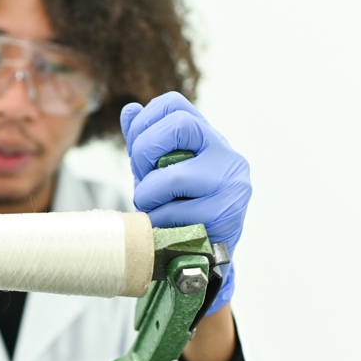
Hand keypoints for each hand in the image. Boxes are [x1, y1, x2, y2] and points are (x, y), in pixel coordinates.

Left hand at [120, 92, 250, 313]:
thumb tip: (129, 110)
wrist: (203, 256)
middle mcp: (226, 154)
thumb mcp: (158, 172)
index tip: (136, 150)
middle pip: (177, 127)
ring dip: (148, 196)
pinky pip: (175, 213)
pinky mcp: (227, 214)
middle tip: (142, 178)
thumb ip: (145, 142)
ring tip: (152, 208)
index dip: (144, 122)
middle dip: (144, 153)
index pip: (174, 104)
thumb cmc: (178, 208)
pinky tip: (166, 227)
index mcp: (208, 138)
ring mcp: (231, 183)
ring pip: (173, 176)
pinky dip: (159, 221)